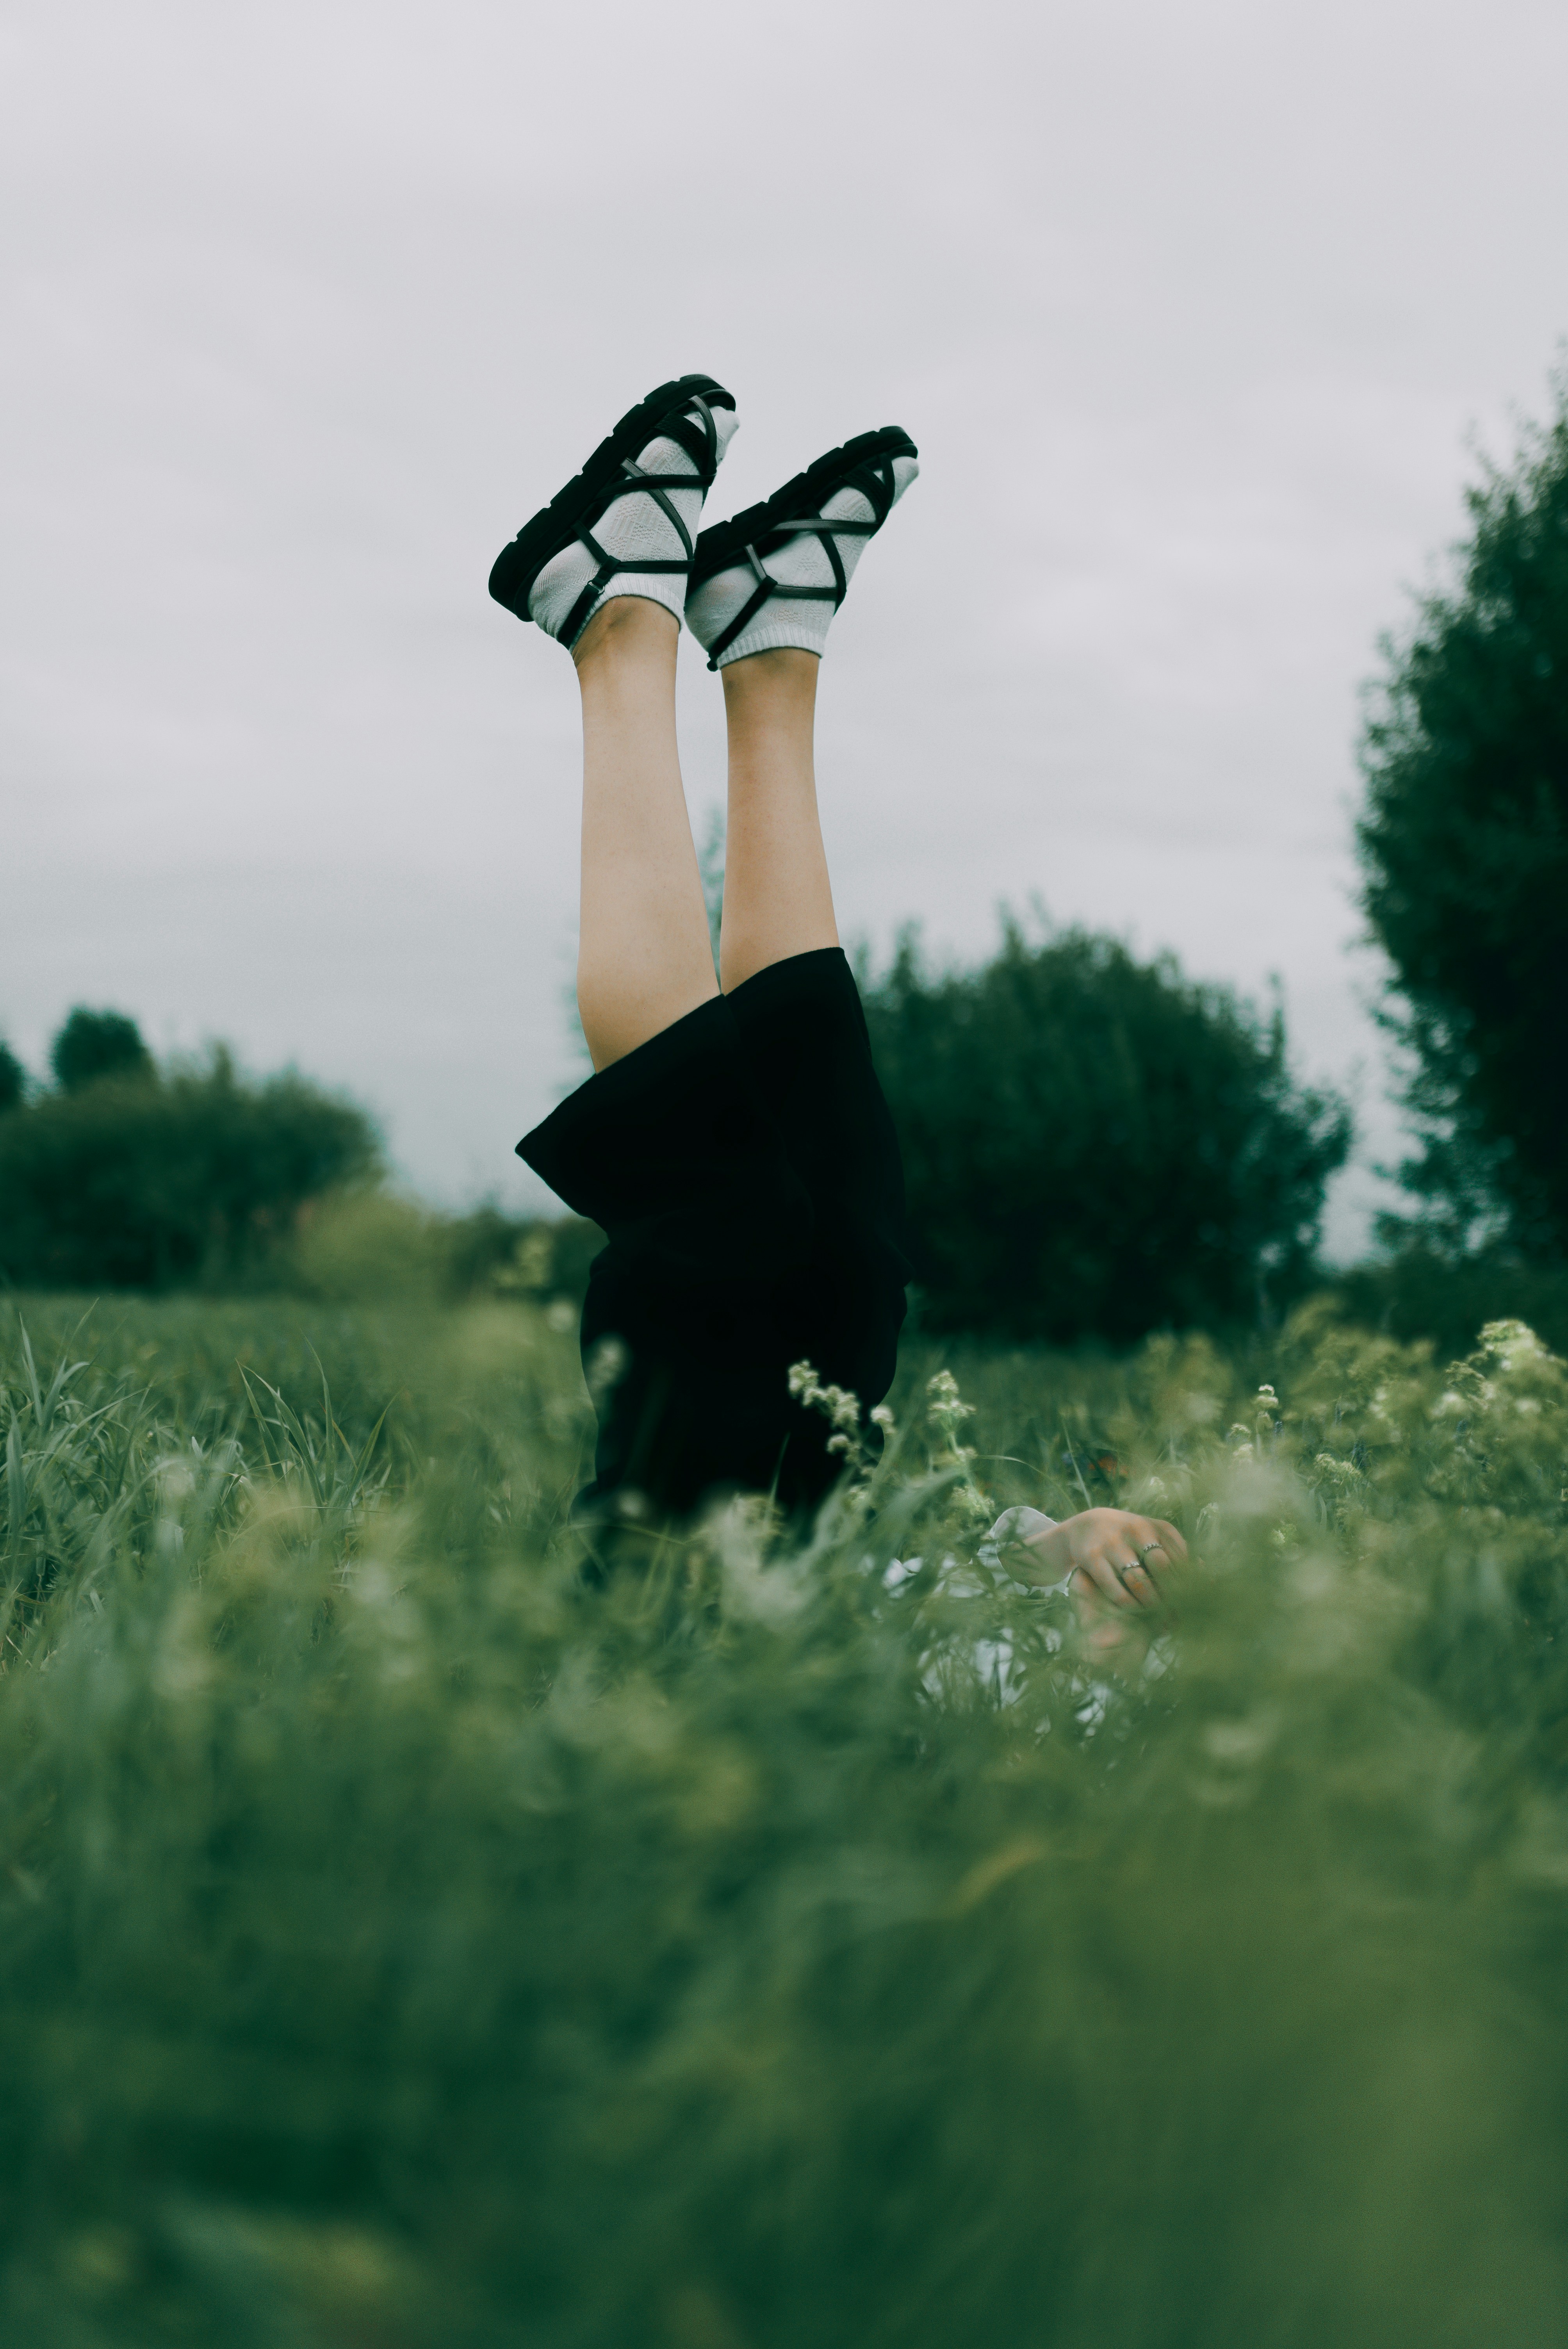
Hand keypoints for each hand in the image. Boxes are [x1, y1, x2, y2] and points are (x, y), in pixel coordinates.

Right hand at [1019, 1507, 1186, 1629]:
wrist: (1086, 1526)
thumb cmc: (1131, 1538)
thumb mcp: (1156, 1537)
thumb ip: (1178, 1554)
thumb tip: (1209, 1579)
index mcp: (1158, 1527)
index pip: (1181, 1558)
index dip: (1188, 1583)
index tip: (1191, 1602)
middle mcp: (1136, 1530)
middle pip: (1162, 1566)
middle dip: (1170, 1593)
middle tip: (1174, 1610)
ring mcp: (1113, 1543)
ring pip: (1138, 1580)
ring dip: (1149, 1602)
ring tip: (1155, 1612)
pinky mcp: (1093, 1557)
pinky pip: (1115, 1589)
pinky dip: (1128, 1604)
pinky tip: (1133, 1609)